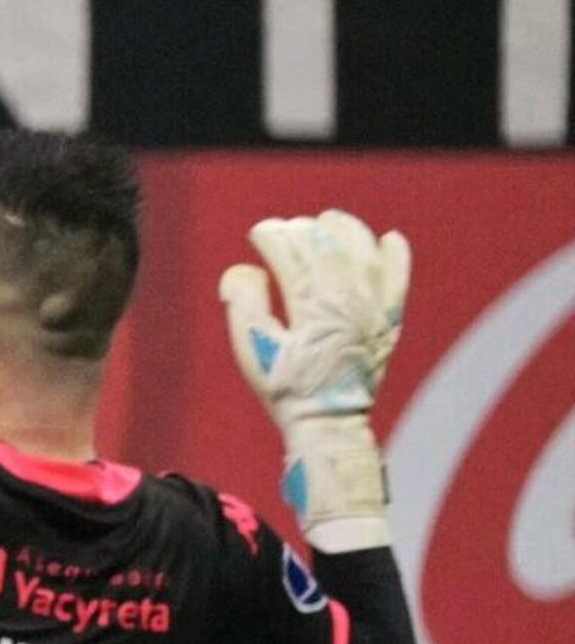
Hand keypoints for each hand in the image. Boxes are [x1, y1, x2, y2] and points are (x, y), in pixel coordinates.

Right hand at [220, 210, 409, 547]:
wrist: (330, 422)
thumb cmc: (285, 388)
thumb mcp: (251, 350)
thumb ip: (244, 303)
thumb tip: (249, 269)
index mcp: (311, 309)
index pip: (292, 254)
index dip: (273, 235)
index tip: (259, 232)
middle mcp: (348, 303)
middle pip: (326, 246)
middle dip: (302, 229)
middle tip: (285, 228)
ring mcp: (374, 310)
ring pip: (364, 253)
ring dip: (345, 230)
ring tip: (328, 222)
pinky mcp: (389, 320)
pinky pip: (399, 279)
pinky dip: (396, 256)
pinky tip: (389, 239)